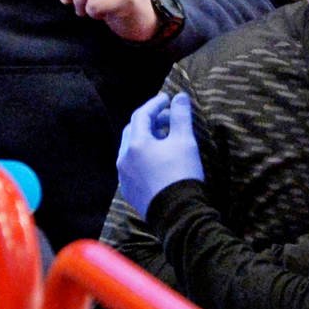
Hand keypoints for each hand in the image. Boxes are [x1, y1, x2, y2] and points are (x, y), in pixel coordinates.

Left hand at [116, 92, 203, 218]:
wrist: (178, 213)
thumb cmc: (181, 173)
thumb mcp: (185, 141)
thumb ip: (180, 116)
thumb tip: (180, 96)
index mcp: (135, 144)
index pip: (142, 115)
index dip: (155, 104)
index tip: (168, 98)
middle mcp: (123, 158)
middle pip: (133, 131)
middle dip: (149, 121)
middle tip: (167, 117)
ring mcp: (124, 176)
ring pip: (131, 149)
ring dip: (146, 139)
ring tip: (165, 139)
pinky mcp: (129, 190)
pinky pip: (132, 166)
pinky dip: (143, 156)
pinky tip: (158, 160)